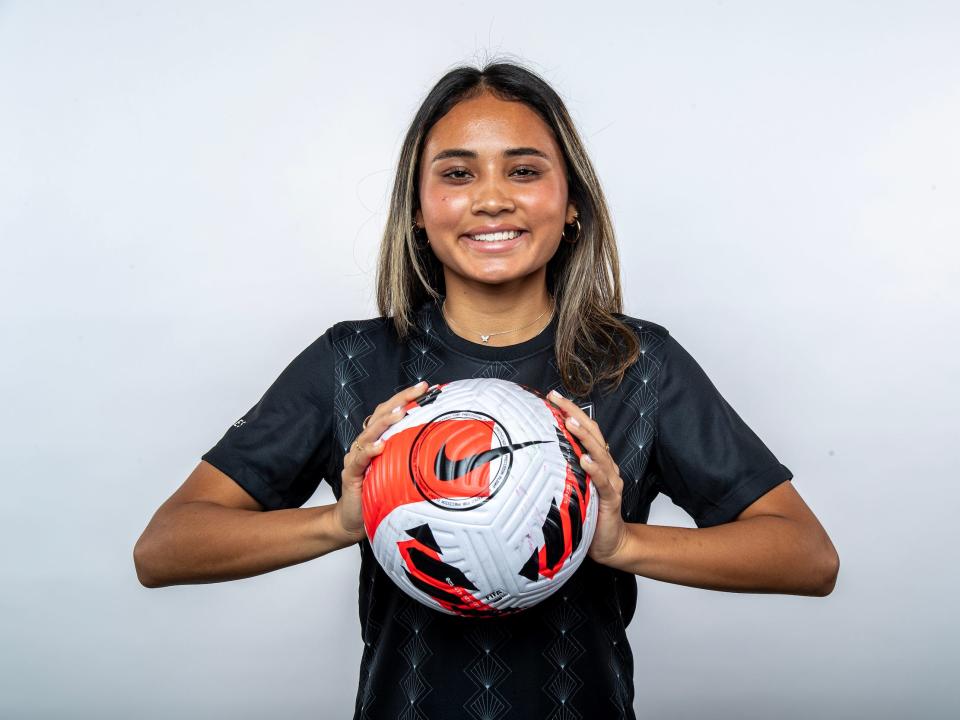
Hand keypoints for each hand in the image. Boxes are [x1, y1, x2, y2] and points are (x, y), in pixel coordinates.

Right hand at [334, 380, 429, 543]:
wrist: (353, 519)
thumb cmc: (378, 494)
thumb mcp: (401, 472)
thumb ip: (413, 457)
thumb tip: (445, 449)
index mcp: (379, 440)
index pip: (392, 412)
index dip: (407, 398)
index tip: (427, 388)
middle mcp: (367, 443)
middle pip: (382, 415)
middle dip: (401, 400)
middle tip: (419, 391)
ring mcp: (357, 457)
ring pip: (370, 432)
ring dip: (386, 421)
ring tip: (401, 412)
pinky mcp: (351, 473)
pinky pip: (360, 459)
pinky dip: (370, 450)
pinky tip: (381, 445)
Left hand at [547, 389, 627, 565]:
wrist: (608, 542)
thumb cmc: (588, 513)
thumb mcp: (569, 487)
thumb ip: (558, 470)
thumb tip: (529, 456)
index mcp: (595, 460)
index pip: (584, 429)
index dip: (570, 410)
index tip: (552, 396)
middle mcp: (605, 466)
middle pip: (592, 433)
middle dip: (575, 414)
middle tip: (557, 401)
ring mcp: (610, 480)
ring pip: (599, 452)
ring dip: (584, 436)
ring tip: (570, 423)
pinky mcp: (611, 498)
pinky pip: (603, 481)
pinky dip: (595, 469)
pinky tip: (585, 461)